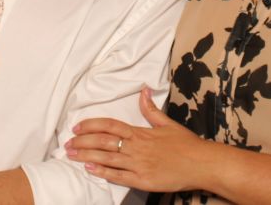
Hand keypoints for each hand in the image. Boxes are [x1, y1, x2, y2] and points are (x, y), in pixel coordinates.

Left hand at [66, 87, 209, 192]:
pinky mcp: (143, 180)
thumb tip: (144, 90)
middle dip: (83, 142)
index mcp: (141, 132)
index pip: (110, 125)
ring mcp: (139, 164)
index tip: (77, 127)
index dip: (91, 125)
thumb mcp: (167, 123)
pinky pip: (118, 176)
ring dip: (87, 157)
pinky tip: (90, 170)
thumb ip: (151, 109)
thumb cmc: (186, 144)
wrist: (202, 164)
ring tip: (71, 155)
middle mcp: (137, 147)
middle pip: (103, 141)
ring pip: (107, 158)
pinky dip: (103, 172)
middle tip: (68, 143)